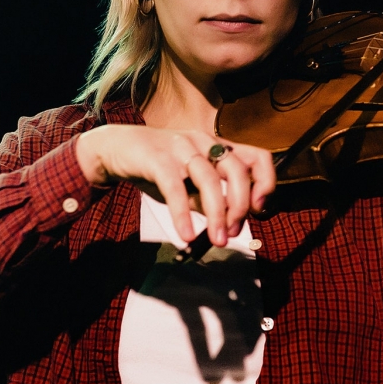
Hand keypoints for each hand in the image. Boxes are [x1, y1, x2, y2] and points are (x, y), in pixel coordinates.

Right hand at [75, 125, 275, 245]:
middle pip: (237, 170)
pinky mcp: (157, 157)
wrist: (116, 149)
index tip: (259, 209)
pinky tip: (186, 235)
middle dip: (240, 206)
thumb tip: (231, 225)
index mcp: (218, 147)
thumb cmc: (158, 168)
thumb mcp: (189, 185)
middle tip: (232, 233)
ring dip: (217, 214)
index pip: (258, 157)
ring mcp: (181, 147)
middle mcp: (205, 142)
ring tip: (218, 241)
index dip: (266, 182)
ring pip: (210, 179)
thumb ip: (210, 200)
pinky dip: (183, 213)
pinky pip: (175, 187)